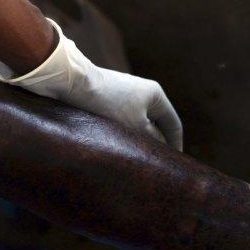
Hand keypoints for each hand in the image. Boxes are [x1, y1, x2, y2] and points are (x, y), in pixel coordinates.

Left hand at [0, 18, 182, 149]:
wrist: (73, 83)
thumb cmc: (108, 104)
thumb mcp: (136, 126)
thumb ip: (153, 139)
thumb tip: (163, 150)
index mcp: (156, 95)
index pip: (173, 125)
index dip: (176, 146)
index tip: (175, 164)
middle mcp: (144, 93)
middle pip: (157, 125)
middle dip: (156, 144)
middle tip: (155, 165)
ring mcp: (126, 96)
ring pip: (138, 125)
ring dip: (138, 141)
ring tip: (134, 159)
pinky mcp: (109, 99)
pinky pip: (123, 121)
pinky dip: (124, 134)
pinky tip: (118, 147)